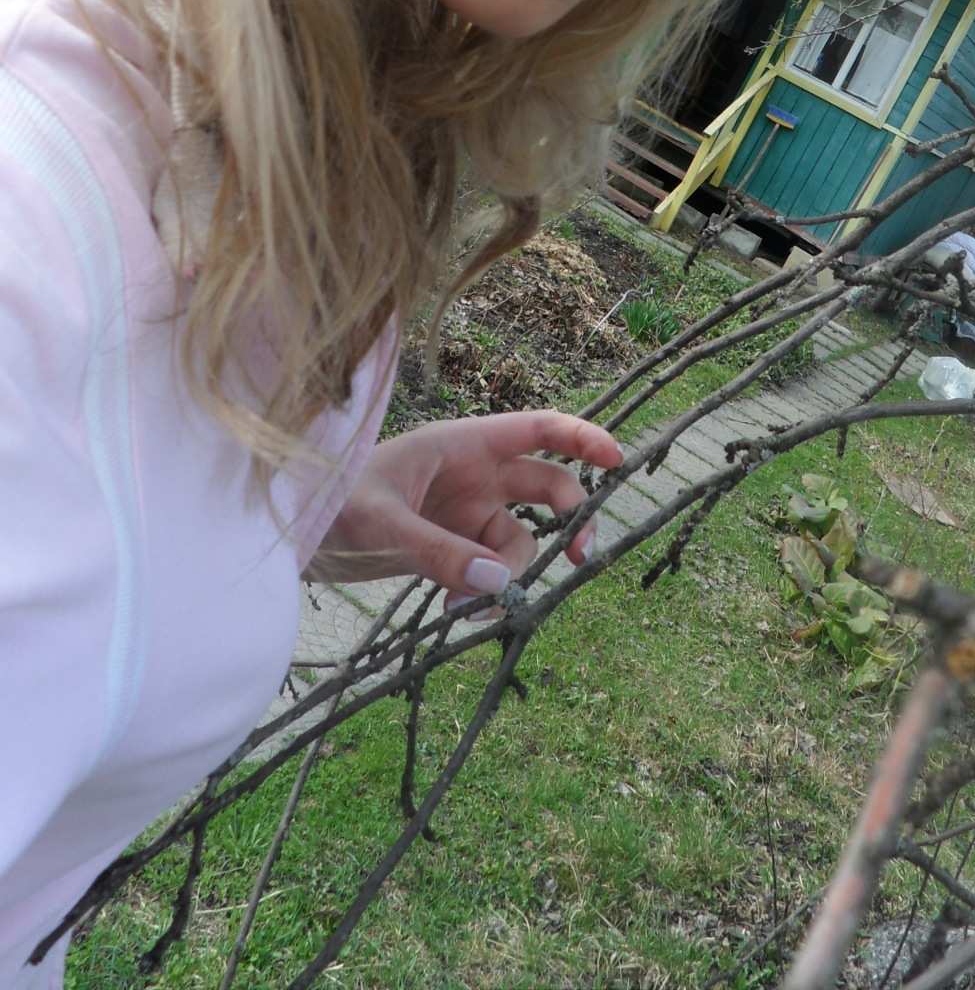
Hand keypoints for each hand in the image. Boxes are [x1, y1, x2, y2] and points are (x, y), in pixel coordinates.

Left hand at [306, 409, 622, 601]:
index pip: (539, 429)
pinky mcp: (450, 546)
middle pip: (548, 487)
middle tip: (581, 557)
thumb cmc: (328, 503)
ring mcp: (464, 511)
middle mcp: (473, 474)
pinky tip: (453, 609)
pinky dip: (481, 591)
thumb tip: (498, 582)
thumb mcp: (382, 524)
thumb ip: (439, 552)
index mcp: (463, 443)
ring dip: (510, 572)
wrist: (290, 533)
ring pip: (519, 539)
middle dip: (572, 519)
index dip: (584, 438)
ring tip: (469, 604)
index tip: (619, 461)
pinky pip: (489, 570)